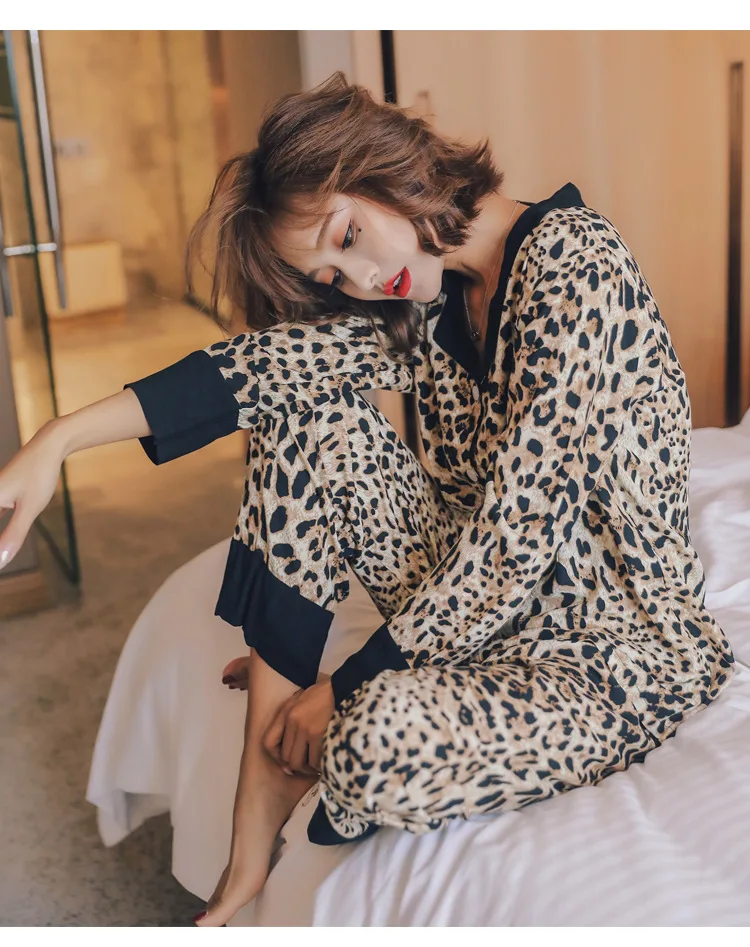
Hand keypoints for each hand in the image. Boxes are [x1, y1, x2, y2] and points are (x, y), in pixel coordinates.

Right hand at [0, 422, 65, 570]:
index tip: (0, 564)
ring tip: (3, 556)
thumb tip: (0, 562)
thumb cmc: (39, 475)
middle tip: (3, 563)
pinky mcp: (3, 493)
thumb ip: (13, 535)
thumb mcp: (29, 509)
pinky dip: (1, 531)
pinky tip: (4, 541)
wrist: (49, 446)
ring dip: (0, 539)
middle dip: (0, 545)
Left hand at [262, 679, 334, 776]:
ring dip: (309, 768)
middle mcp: (292, 719)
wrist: (347, 686)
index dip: (277, 757)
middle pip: (286, 756)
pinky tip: (328, 761)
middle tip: (309, 765)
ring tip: (319, 765)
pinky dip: (320, 765)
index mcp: (287, 710)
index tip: (288, 761)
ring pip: (298, 762)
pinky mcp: (318, 734)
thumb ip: (295, 721)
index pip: (268, 742)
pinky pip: (314, 761)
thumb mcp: (305, 700)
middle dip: (298, 765)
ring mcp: (304, 727)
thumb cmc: (329, 695)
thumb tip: (289, 759)